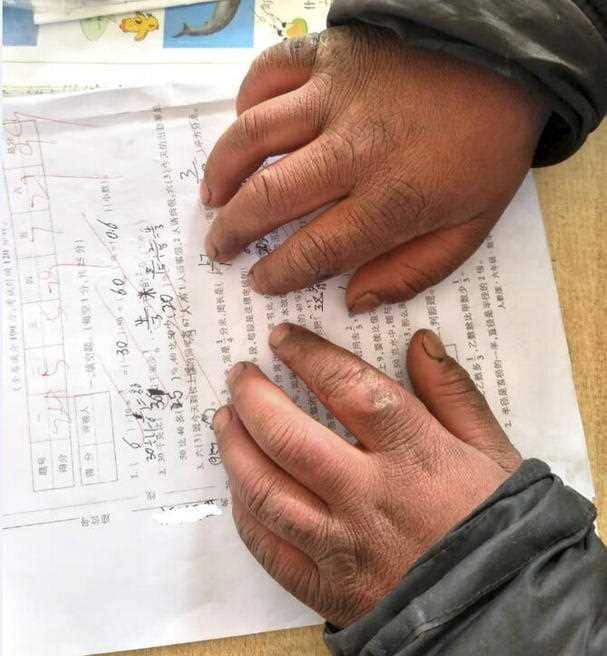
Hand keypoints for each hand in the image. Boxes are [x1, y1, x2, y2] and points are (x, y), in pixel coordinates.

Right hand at [202, 25, 547, 312]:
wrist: (507, 52)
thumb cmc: (489, 144)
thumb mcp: (473, 225)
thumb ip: (414, 270)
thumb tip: (352, 299)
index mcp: (390, 197)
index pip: (314, 248)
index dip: (278, 272)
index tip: (260, 281)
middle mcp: (350, 147)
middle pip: (268, 197)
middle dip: (232, 231)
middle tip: (219, 247)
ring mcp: (333, 93)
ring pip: (251, 134)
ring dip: (221, 171)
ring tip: (211, 196)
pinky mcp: (328, 50)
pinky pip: (267, 72)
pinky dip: (245, 98)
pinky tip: (244, 123)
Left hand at [213, 324, 521, 627]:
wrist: (501, 610)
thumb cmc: (496, 524)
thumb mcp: (491, 451)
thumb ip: (452, 393)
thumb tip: (419, 342)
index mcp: (413, 456)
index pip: (348, 390)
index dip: (309, 356)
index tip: (281, 337)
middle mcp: (368, 498)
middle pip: (291, 440)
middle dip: (254, 399)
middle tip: (238, 375)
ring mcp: (341, 546)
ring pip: (267, 492)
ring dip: (236, 450)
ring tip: (225, 420)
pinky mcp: (326, 587)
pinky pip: (269, 548)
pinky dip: (245, 512)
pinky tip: (239, 486)